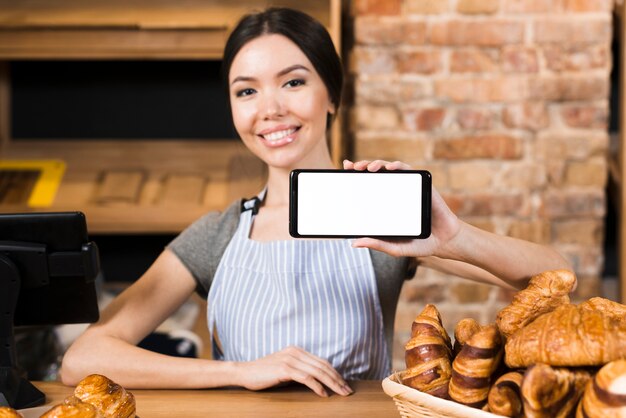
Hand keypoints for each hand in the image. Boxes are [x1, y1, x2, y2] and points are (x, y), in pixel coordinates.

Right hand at [232, 346, 352, 396]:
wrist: (244, 372)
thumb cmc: (264, 373)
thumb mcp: (285, 369)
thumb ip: (299, 370)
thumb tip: (318, 381)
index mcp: (297, 350)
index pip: (322, 362)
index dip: (335, 373)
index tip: (344, 384)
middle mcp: (295, 352)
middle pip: (323, 366)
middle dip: (337, 379)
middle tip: (348, 390)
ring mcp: (290, 359)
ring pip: (318, 371)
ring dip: (332, 383)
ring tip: (341, 393)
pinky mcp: (284, 369)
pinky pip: (306, 378)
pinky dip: (317, 387)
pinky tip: (324, 394)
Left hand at [343, 159, 460, 257]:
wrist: (443, 241)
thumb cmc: (418, 243)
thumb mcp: (394, 247)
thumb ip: (376, 244)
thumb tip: (353, 243)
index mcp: (383, 204)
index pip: (365, 186)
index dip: (354, 177)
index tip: (344, 170)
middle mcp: (392, 192)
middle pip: (374, 174)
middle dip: (361, 166)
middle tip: (353, 167)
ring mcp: (405, 187)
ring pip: (388, 169)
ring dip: (377, 164)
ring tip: (368, 168)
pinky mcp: (419, 184)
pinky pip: (407, 170)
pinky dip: (398, 166)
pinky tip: (390, 167)